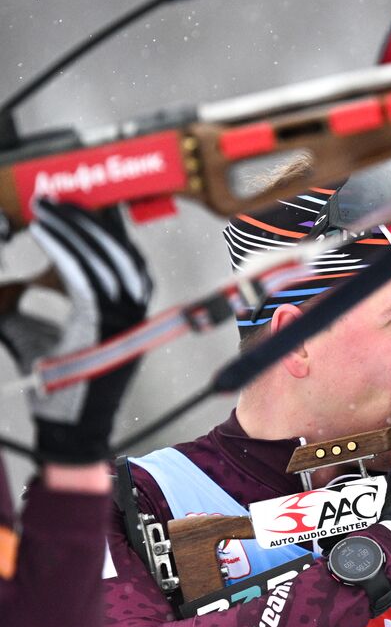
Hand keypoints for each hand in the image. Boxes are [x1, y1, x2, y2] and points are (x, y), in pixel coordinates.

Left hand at [0, 201, 150, 463]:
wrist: (68, 429)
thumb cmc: (54, 384)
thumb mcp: (34, 331)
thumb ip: (24, 301)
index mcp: (124, 307)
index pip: (119, 252)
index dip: (96, 223)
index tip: (69, 201)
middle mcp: (131, 309)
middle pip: (117, 246)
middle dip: (84, 216)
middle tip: (51, 196)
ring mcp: (122, 317)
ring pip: (107, 256)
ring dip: (74, 226)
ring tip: (46, 208)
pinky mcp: (104, 325)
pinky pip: (86, 275)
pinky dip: (66, 249)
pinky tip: (45, 232)